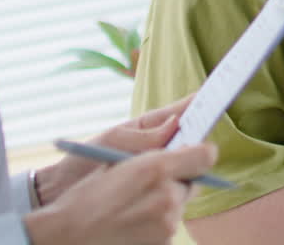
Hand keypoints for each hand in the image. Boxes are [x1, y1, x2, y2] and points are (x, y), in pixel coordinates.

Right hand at [23, 139, 217, 244]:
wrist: (67, 236)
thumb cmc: (86, 196)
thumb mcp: (117, 163)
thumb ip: (153, 155)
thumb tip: (181, 151)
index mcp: (155, 168)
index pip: (205, 155)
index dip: (201, 152)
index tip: (194, 153)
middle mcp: (167, 196)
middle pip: (193, 182)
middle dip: (178, 179)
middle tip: (152, 182)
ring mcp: (167, 224)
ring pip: (180, 204)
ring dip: (166, 202)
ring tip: (133, 206)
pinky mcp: (164, 243)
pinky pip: (169, 225)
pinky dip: (157, 222)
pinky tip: (132, 222)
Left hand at [34, 94, 194, 204]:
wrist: (64, 192)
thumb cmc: (84, 161)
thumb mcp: (111, 142)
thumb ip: (142, 136)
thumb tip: (174, 126)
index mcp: (151, 126)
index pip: (183, 110)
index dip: (201, 102)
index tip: (219, 92)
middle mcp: (160, 146)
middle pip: (192, 139)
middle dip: (200, 136)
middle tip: (210, 130)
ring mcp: (160, 168)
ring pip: (187, 164)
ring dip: (189, 162)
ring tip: (195, 156)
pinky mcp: (156, 190)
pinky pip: (175, 186)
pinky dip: (178, 184)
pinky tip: (180, 184)